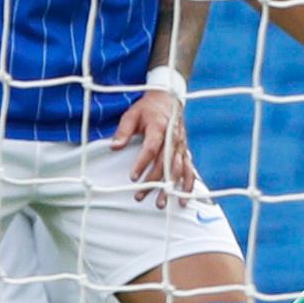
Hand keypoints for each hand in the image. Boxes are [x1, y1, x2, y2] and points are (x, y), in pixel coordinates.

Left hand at [116, 85, 197, 202]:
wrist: (168, 99)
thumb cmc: (147, 108)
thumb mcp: (131, 114)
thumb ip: (123, 131)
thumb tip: (114, 146)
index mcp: (159, 127)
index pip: (151, 149)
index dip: (142, 164)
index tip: (133, 177)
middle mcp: (173, 138)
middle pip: (164, 164)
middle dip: (153, 182)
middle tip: (140, 196)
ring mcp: (181, 146)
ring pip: (177, 170)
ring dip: (170, 188)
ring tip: (161, 203)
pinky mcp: (185, 151)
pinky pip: (189, 169)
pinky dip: (187, 184)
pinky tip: (183, 198)